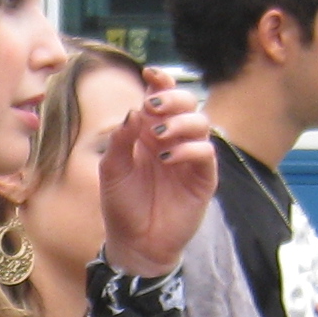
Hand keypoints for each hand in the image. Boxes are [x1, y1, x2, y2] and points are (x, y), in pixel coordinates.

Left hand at [98, 70, 217, 276]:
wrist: (136, 243)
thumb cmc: (122, 205)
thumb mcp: (112, 170)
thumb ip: (121, 140)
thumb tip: (134, 111)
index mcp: (150, 132)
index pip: (161, 98)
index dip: (160, 82)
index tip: (150, 74)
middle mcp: (173, 139)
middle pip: (186, 103)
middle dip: (172, 97)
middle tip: (153, 106)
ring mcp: (190, 157)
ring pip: (200, 123)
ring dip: (180, 122)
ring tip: (158, 135)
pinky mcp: (203, 178)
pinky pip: (205, 153)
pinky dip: (188, 149)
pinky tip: (167, 158)